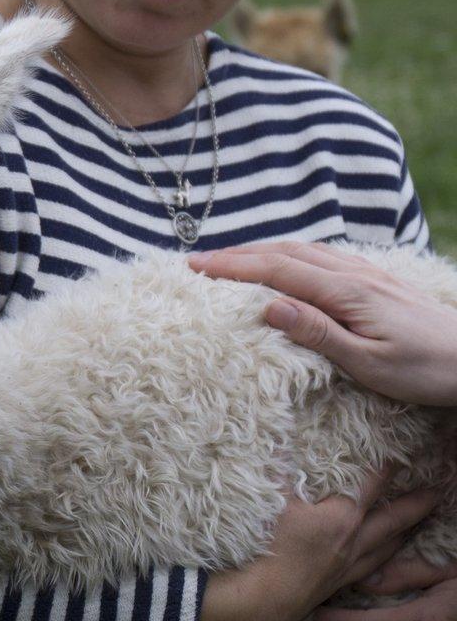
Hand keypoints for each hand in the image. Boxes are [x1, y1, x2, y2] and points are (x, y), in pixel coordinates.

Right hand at [189, 241, 456, 406]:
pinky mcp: (377, 280)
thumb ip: (319, 333)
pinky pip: (323, 256)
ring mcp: (368, 273)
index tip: (194, 265)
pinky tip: (285, 262)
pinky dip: (290, 254)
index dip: (233, 267)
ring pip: (305, 250)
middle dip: (238, 254)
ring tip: (230, 258)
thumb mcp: (370, 364)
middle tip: (198, 260)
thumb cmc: (425, 370)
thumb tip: (269, 307)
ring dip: (262, 250)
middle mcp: (355, 274)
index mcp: (347, 293)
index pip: (278, 271)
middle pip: (285, 253)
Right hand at [192, 466, 438, 620]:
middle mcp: (352, 541)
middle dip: (413, 505)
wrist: (264, 600)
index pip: (369, 487)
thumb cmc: (269, 548)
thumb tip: (281, 443)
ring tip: (418, 525)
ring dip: (404, 534)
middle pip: (391, 519)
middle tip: (435, 494)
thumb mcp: (273, 501)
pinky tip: (382, 560)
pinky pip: (372, 569)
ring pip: (386, 547)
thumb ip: (280, 473)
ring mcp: (348, 566)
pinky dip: (383, 560)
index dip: (384, 471)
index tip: (400, 459)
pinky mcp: (338, 586)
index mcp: (340, 516)